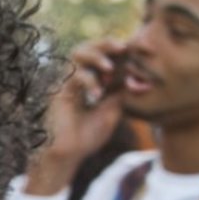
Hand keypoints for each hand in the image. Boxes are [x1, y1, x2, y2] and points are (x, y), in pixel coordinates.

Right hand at [47, 39, 127, 160]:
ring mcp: (67, 82)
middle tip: (123, 47)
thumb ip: (119, 94)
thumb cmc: (86, 137)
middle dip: (106, 44)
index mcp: (90, 81)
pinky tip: (98, 94)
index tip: (139, 52)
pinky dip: (89, 82)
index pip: (104, 57)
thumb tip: (135, 77)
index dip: (119, 52)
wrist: (67, 155)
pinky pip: (74, 76)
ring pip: (77, 53)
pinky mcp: (59, 91)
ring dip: (96, 56)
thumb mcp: (111, 112)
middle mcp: (77, 77)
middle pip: (89, 47)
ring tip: (109, 68)